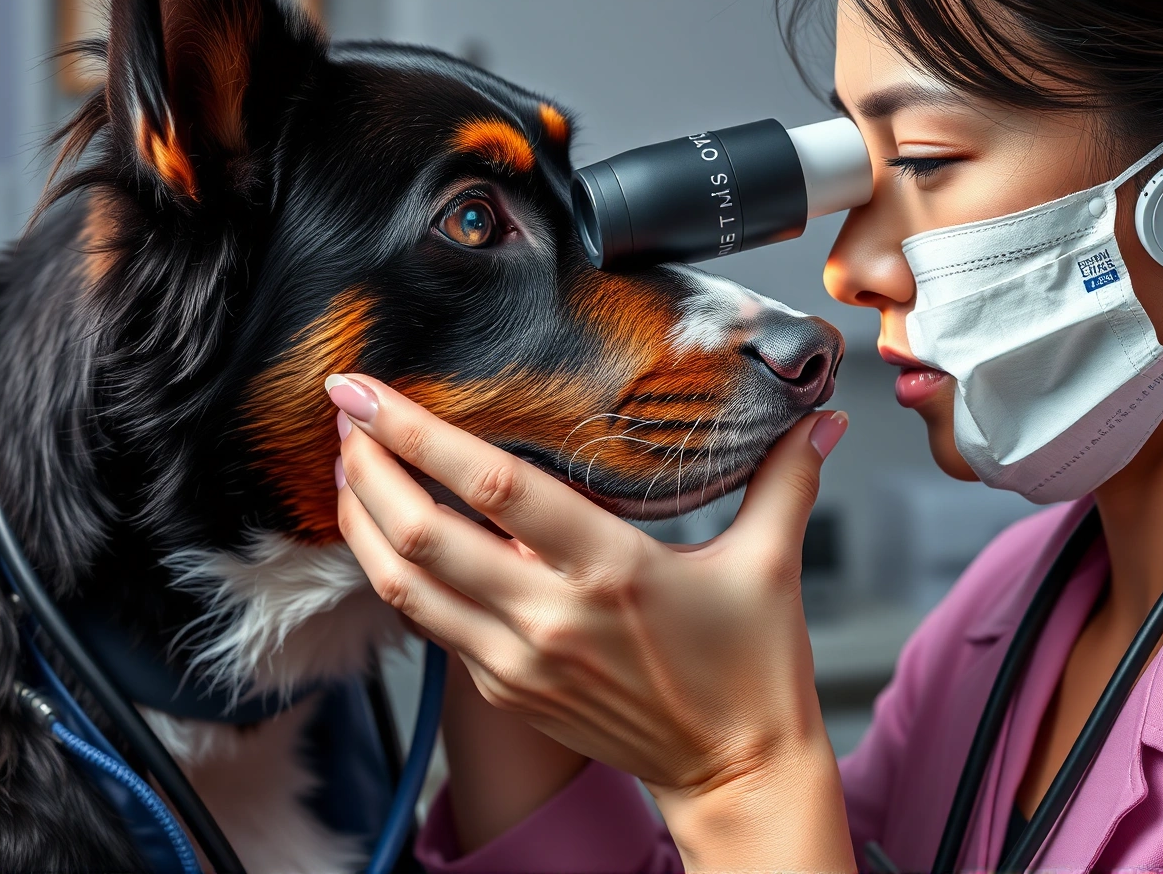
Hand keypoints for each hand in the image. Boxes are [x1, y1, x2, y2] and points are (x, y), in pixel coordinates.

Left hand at [327, 372, 853, 870]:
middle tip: (342, 411)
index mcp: (612, 568)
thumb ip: (786, 476)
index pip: (493, 486)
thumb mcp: (772, 562)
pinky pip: (427, 625)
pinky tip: (387, 534)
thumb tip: (819, 412)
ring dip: (361, 522)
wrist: (735, 772)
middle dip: (367, 466)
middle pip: (423, 534)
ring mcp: (518, 661)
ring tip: (347, 465)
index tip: (372, 390)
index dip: (420, 433)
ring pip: (403, 587)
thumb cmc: (750, 668)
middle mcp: (551, 615)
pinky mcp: (505, 689)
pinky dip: (393, 573)